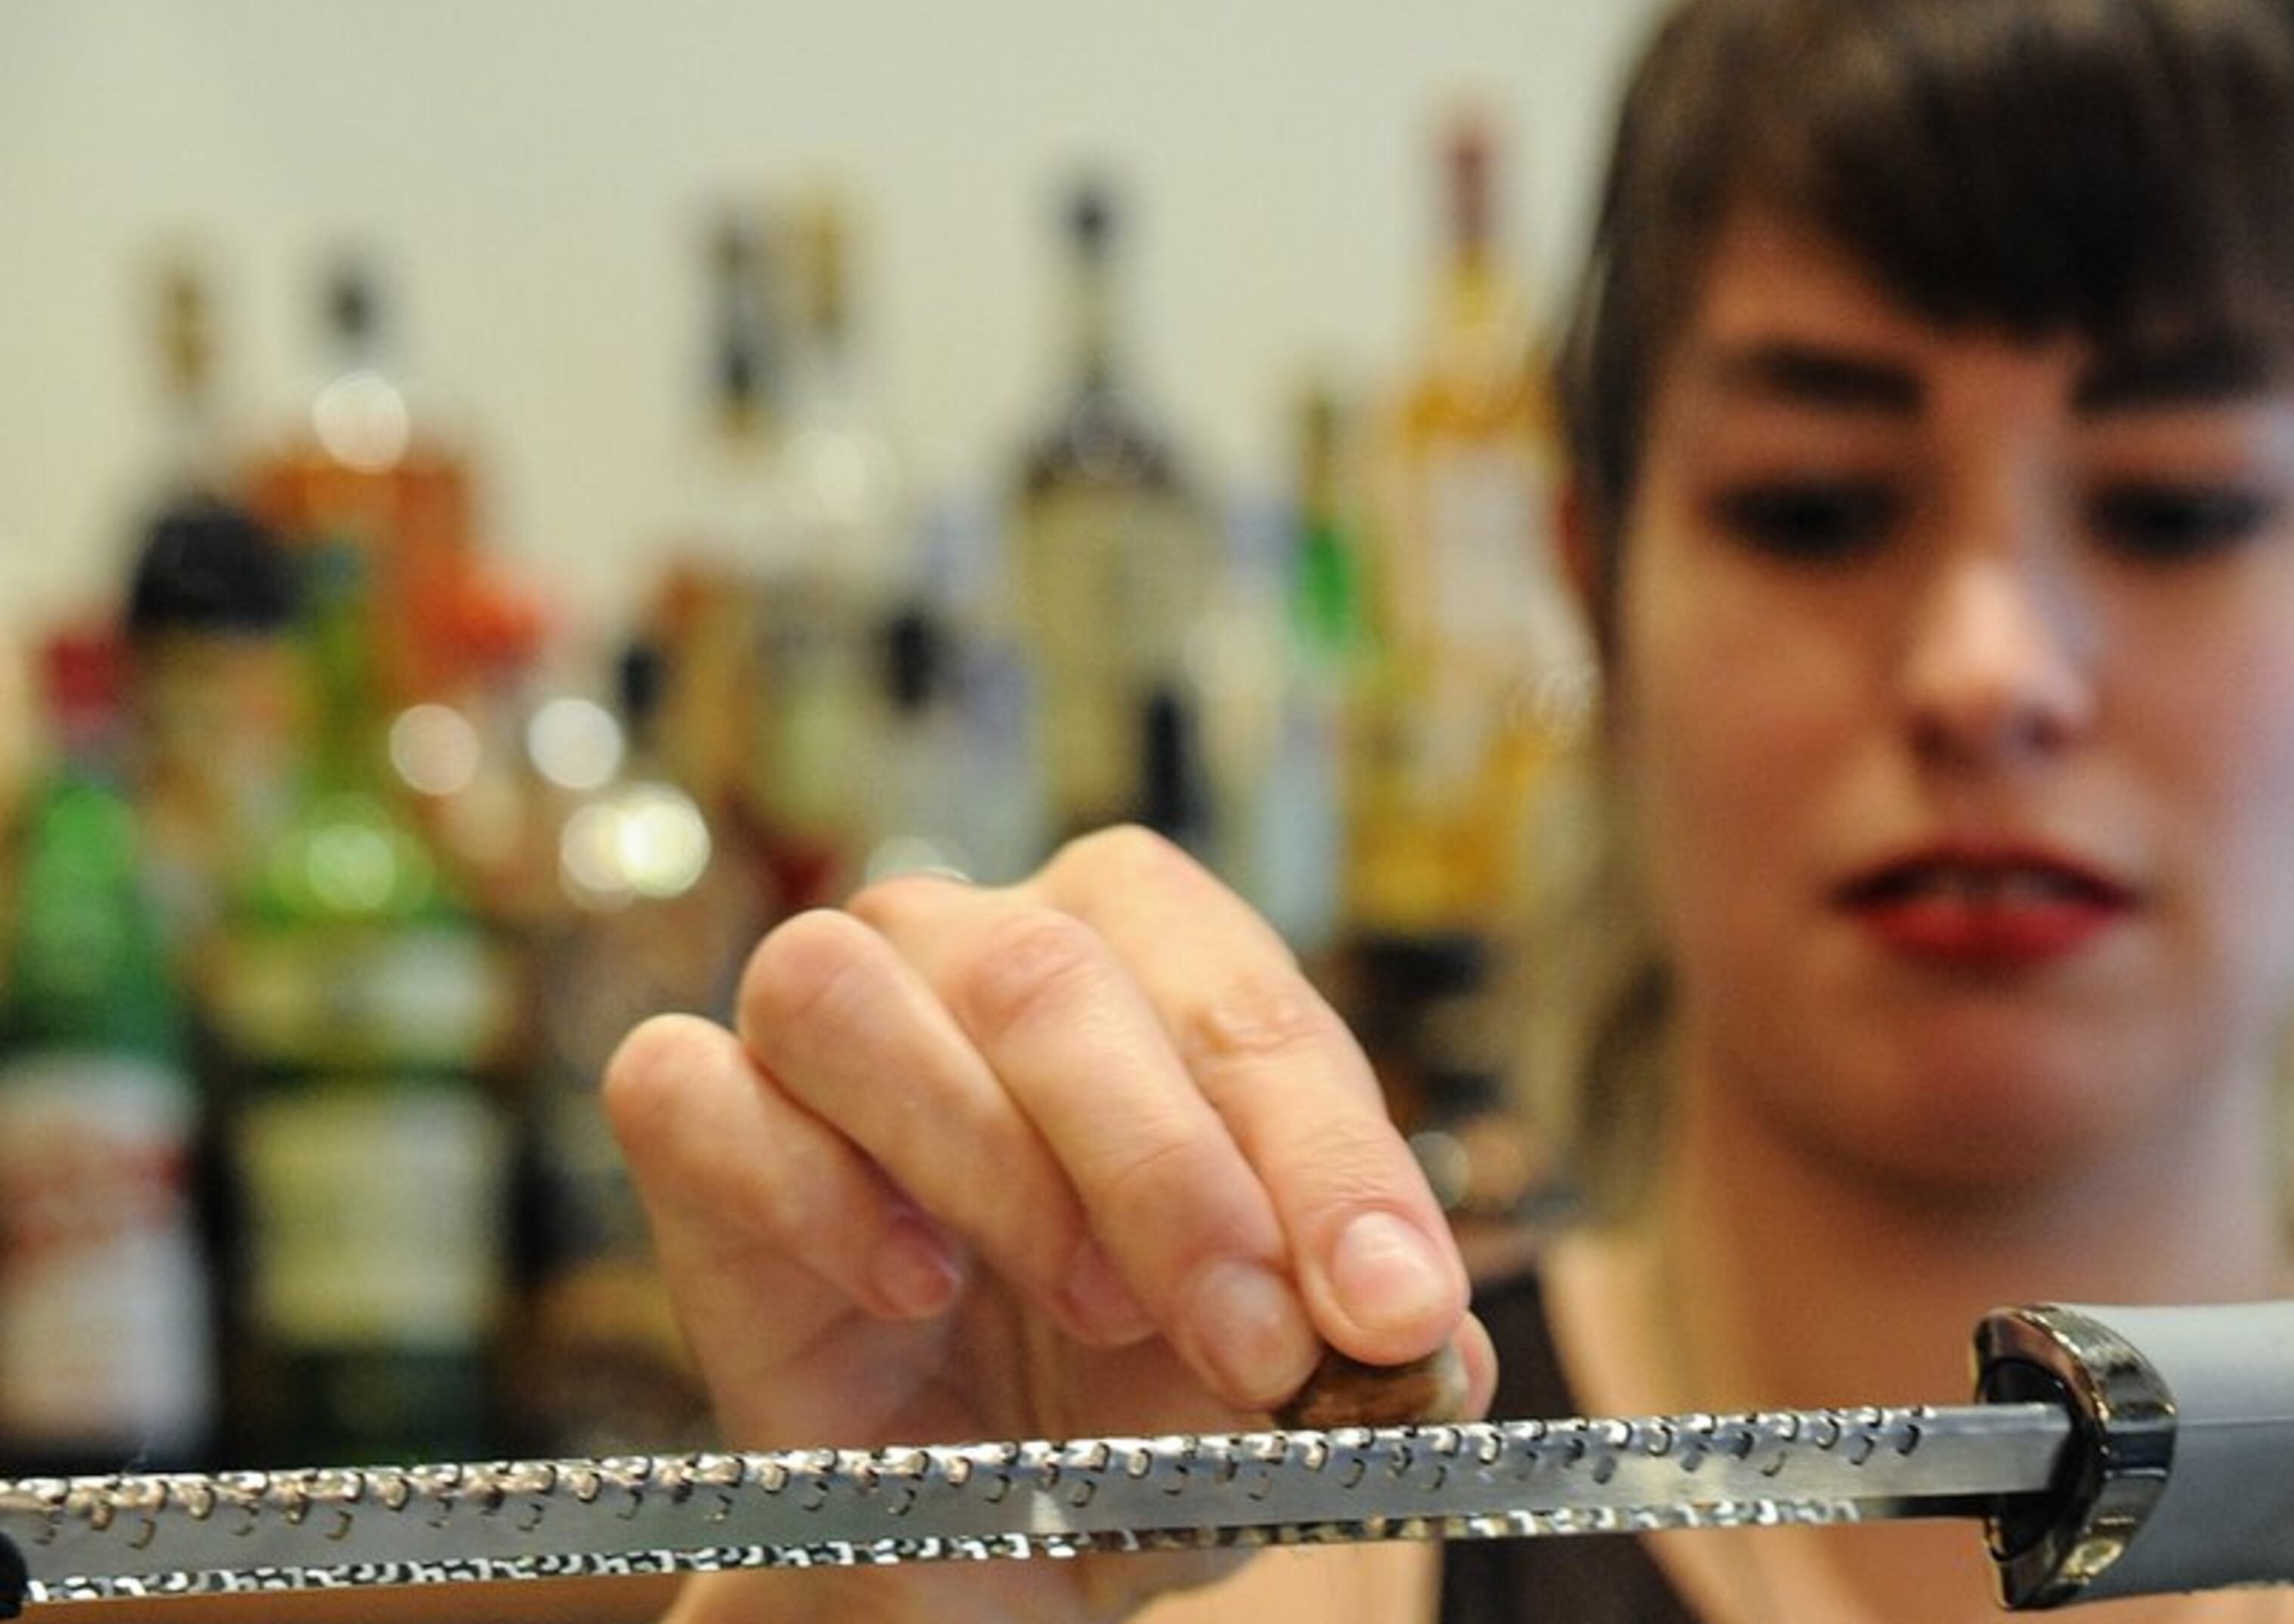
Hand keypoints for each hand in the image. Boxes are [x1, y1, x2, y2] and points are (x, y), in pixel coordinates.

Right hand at [604, 827, 1491, 1623]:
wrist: (992, 1527)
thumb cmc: (1145, 1399)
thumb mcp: (1288, 1379)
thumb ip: (1367, 1341)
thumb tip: (1427, 1334)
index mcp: (1147, 946)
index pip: (1241, 1002)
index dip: (1326, 1160)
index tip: (1389, 1309)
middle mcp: (972, 939)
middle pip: (1053, 973)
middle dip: (1175, 1174)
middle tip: (1257, 1348)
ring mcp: (817, 1016)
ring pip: (847, 990)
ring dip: (991, 1160)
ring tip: (1088, 1303)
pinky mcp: (692, 1118)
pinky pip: (692, 1089)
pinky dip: (805, 1191)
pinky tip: (911, 1293)